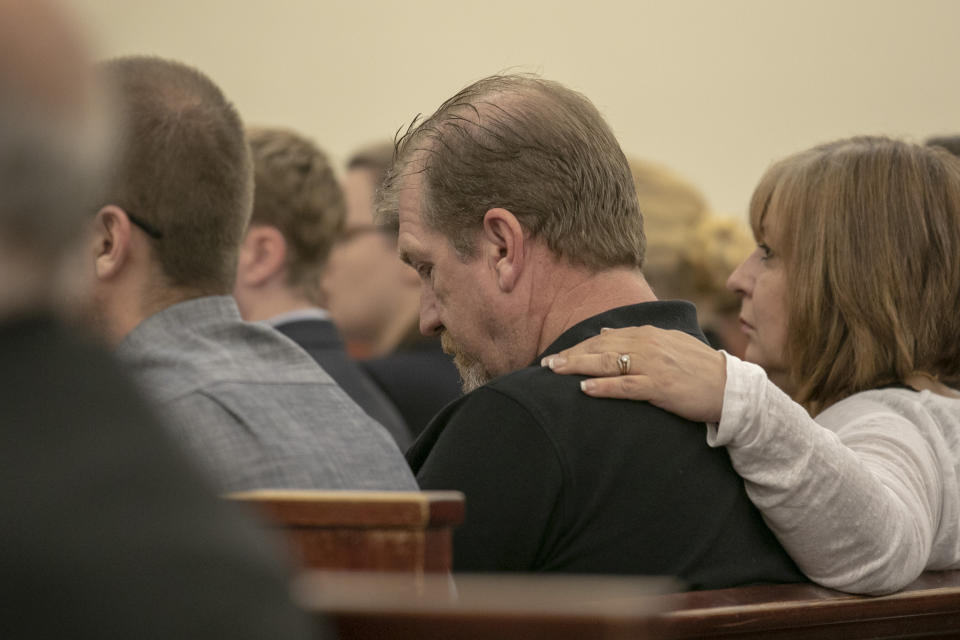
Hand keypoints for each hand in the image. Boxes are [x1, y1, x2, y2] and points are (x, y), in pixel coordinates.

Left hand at [542, 326, 726, 422]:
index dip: (578, 346)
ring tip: (554, 372)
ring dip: (578, 367)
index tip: (557, 354)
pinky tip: (584, 389)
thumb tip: (604, 332)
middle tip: (545, 364)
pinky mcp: (660, 387)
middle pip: (600, 349)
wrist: (729, 387)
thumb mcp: (667, 343)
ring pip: (607, 363)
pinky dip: (604, 387)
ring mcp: (653, 365)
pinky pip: (626, 386)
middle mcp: (647, 345)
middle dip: (570, 356)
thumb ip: (635, 337)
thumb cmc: (696, 368)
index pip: (604, 338)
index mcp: (647, 334)